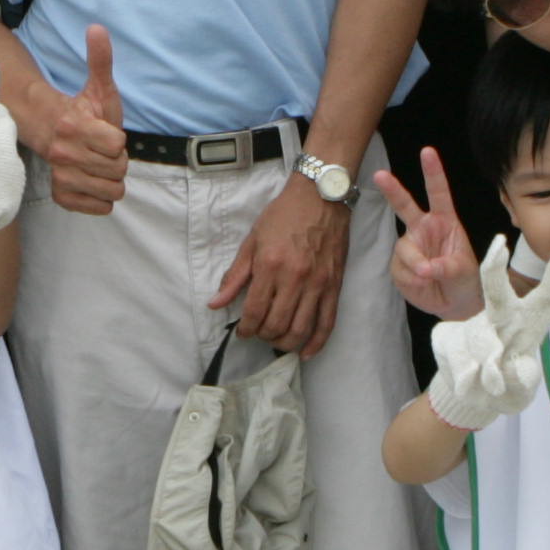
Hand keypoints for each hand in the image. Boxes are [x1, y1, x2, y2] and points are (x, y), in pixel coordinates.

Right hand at [43, 25, 131, 215]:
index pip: (117, 145)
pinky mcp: (63, 196)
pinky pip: (100, 208)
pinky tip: (93, 182)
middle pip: (118, 170)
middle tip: (103, 151)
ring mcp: (63, 177)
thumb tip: (97, 28)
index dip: (118, 140)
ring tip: (99, 165)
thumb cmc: (83, 111)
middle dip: (117, 161)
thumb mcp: (97, 86)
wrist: (53, 132)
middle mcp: (65, 154)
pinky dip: (101, 199)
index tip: (107, 133)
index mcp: (75, 127)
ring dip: (111, 180)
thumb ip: (100, 59)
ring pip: (112, 191)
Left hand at [212, 169, 351, 357]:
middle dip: (263, 335)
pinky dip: (316, 343)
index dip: (246, 328)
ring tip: (276, 340)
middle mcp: (295, 278)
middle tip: (258, 333)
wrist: (321, 196)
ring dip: (285, 342)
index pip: (254, 311)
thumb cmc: (283, 215)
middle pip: (276, 324)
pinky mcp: (334, 286)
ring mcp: (318, 284)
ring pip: (300, 329)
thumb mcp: (252, 240)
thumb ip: (234, 276)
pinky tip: (305, 352)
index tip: (242, 331)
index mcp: (270, 265)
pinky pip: (327, 322)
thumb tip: (215, 304)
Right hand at [372, 144, 482, 318]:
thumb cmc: (465, 280)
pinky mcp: (399, 265)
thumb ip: (447, 267)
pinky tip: (423, 285)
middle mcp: (424, 229)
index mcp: (445, 222)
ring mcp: (410, 246)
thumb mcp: (464, 271)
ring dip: (416, 267)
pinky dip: (412, 281)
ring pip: (404, 250)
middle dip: (392, 190)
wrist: (455, 304)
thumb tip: (427, 269)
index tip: (427, 152)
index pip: (439, 193)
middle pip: (404, 206)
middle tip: (379, 175)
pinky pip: (400, 270)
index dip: (433, 172)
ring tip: (431, 279)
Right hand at [423, 239, 549, 430]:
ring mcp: (473, 327)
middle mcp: (502, 318)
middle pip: (496, 291)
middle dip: (495, 269)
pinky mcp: (446, 337)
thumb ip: (522, 379)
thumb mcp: (521, 388)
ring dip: (488, 363)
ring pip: (478, 337)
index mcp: (530, 323)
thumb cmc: (507, 384)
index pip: (548, 296)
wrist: (470, 398)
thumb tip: (519, 367)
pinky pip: (457, 356)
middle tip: (498, 247)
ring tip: (494, 385)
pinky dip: (467, 377)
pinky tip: (469, 386)